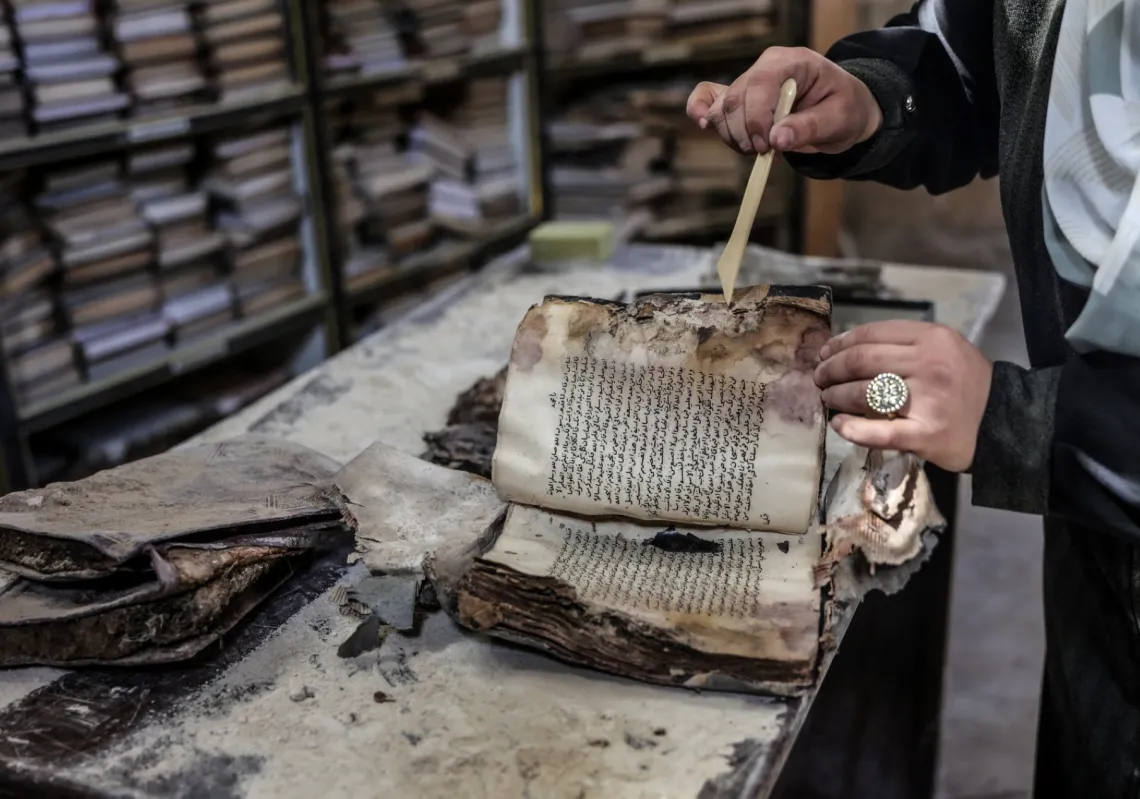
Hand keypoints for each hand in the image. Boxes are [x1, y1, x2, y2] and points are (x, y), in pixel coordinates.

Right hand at [686, 46, 882, 155]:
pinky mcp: (739, 98)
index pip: (760, 83)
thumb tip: (777, 139)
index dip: (756, 118)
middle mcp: (765, 67)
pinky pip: (707, 99)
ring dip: (733, 137)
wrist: (842, 111)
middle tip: (765, 154)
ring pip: (721, 109)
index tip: (768, 147)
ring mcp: (749, 81)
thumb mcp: (838, 119)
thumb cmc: (844, 109)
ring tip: (759, 150)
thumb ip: (808, 127)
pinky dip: (700, 113)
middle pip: (735, 99)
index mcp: (790, 62)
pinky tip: (704, 126)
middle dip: (744, 134)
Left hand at [813, 321, 993, 472]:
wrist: (1005, 421)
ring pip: (865, 393)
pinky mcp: (926, 434)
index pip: (871, 335)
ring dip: (837, 396)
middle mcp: (929, 365)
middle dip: (831, 369)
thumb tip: (847, 347)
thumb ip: (904, 345)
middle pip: (862, 361)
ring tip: (828, 399)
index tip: (825, 353)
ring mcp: (928, 400)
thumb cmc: (966, 384)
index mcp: (931, 339)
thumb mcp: (944, 349)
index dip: (840, 344)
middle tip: (820, 378)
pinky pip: (880, 432)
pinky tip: (839, 425)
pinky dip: (853, 429)